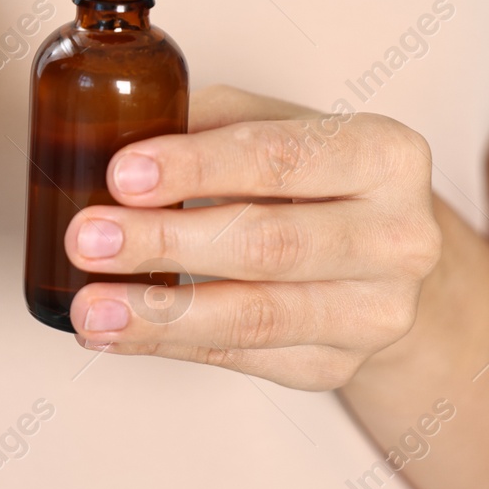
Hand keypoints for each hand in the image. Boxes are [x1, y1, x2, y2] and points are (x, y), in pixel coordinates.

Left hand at [65, 86, 441, 389]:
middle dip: (167, 242)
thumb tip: (110, 137)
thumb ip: (206, 122)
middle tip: (89, 239)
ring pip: (257, 317)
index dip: (197, 167)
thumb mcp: (276, 124)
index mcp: (386, 155)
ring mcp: (376, 312)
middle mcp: (400, 237)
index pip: (282, 158)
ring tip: (91, 306)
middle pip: (271, 245)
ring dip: (160, 314)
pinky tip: (116, 331)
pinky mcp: (339, 366)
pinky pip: (242, 359)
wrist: (378, 253)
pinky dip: (169, 345)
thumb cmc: (313, 176)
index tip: (122, 174)